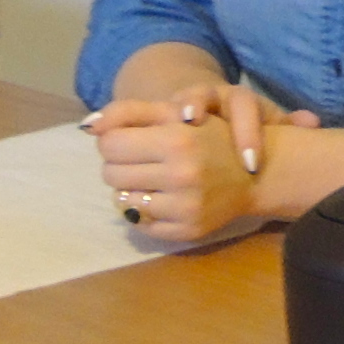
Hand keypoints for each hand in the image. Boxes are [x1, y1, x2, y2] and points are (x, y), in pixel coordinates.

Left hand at [86, 83, 318, 245]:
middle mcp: (180, 175)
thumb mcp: (173, 112)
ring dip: (130, 189)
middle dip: (120, 164)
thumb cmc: (210, 135)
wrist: (256, 174)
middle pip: (111, 174)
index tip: (129, 140)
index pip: (110, 144)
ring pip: (121, 202)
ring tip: (152, 179)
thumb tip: (87, 127)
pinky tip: (162, 199)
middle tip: (141, 160)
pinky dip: (144, 212)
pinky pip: (140, 224)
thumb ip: (129, 111)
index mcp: (176, 140)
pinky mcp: (185, 232)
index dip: (114, 141)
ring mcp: (183, 208)